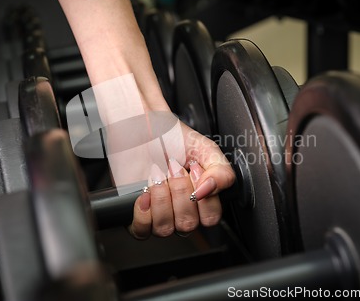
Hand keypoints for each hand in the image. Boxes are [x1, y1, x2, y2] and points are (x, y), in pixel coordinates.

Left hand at [128, 123, 235, 238]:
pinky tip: (145, 193)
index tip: (194, 170)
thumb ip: (221, 172)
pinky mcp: (138, 214)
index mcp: (202, 199)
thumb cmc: (172, 138)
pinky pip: (141, 230)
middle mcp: (181, 210)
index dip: (203, 198)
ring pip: (165, 229)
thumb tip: (209, 190)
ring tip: (158, 176)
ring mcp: (159, 214)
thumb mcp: (206, 149)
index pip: (210, 218)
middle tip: (174, 169)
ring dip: (161, 199)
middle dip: (179, 192)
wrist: (143, 128)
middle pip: (187, 224)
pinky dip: (143, 212)